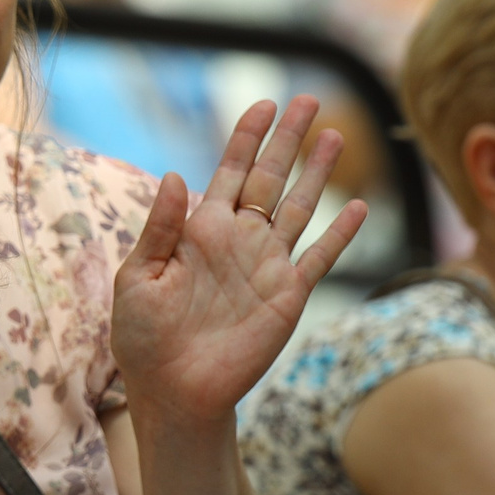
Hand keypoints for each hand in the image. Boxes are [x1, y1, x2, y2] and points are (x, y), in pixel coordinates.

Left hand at [112, 95, 366, 430]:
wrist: (174, 394)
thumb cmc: (144, 340)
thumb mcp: (137, 278)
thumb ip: (159, 227)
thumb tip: (177, 175)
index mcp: (200, 231)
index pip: (229, 171)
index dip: (247, 137)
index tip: (264, 103)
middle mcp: (238, 241)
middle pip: (270, 177)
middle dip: (288, 139)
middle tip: (309, 100)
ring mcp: (266, 267)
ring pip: (299, 207)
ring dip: (318, 173)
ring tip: (335, 136)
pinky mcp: (288, 297)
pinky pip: (319, 258)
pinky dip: (339, 234)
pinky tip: (356, 206)